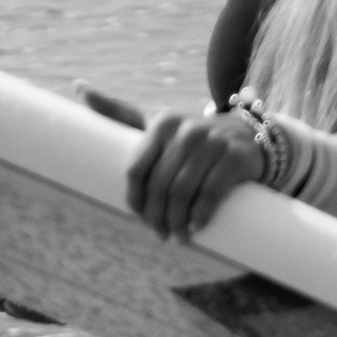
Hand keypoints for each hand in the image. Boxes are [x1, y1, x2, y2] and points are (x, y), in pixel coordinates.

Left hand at [125, 108, 267, 240]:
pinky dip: (200, 216)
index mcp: (163, 124)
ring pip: (182, 192)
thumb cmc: (197, 142)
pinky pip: (210, 194)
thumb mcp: (165, 129)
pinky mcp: (234, 157)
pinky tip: (195, 227)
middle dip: (156, 217)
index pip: (136, 168)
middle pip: (159, 185)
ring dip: (177, 222)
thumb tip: (87, 99)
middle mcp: (187, 130)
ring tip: (178, 237)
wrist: (249, 136)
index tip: (140, 217)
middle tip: (160, 234)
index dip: (135, 199)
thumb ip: (126, 119)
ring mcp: (213, 142)